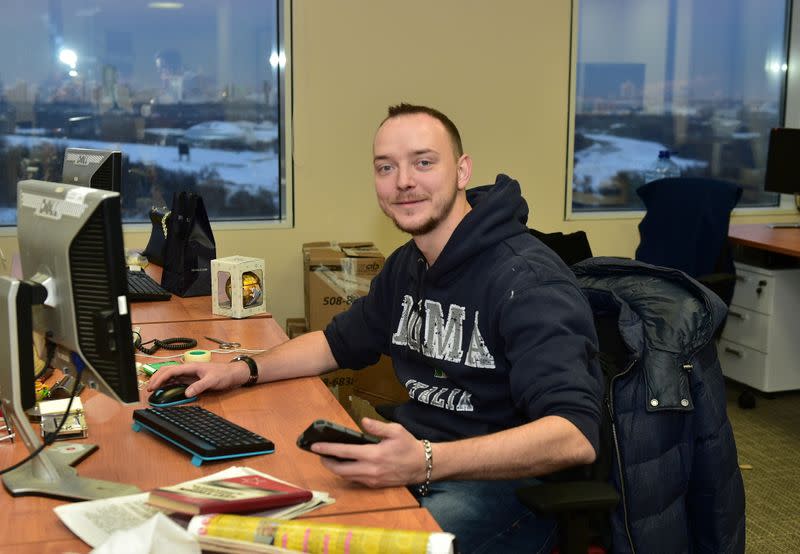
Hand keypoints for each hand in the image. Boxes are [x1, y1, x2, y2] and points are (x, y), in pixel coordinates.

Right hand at [145, 361, 248, 396]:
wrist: (233, 374)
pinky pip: (177, 380)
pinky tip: (165, 388)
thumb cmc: (224, 374)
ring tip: (153, 389)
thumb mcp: (212, 381)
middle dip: (156, 378)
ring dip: (161, 380)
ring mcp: (190, 374)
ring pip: (171, 375)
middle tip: (149, 389)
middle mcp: (188, 369)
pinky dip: (169, 383)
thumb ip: (199, 386)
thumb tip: (187, 393)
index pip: (171, 370)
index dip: (160, 378)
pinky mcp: (192, 379)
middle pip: (168, 370)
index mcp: (191, 366)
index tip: (153, 387)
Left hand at [312, 418, 427, 487]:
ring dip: (336, 468)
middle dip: (327, 462)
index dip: (328, 449)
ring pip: (346, 476)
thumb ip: (377, 426)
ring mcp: (372, 479)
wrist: (422, 465)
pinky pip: (355, 480)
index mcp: (374, 455)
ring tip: (330, 459)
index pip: (345, 452)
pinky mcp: (375, 485)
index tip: (315, 446)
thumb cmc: (408, 446)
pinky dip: (347, 473)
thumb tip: (362, 421)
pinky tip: (345, 465)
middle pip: (340, 469)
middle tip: (320, 455)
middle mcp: (371, 470)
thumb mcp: (396, 430)